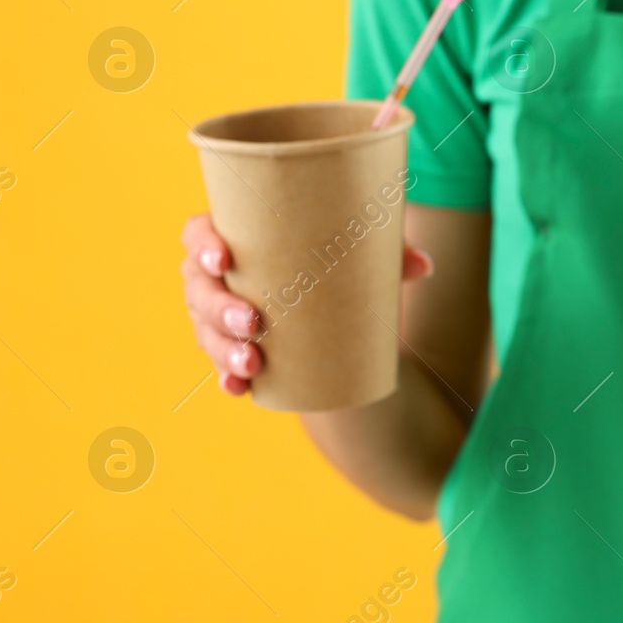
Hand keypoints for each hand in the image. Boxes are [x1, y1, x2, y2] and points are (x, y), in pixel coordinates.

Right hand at [180, 213, 433, 396]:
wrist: (333, 301)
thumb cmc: (336, 257)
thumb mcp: (359, 250)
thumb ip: (388, 251)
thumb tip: (425, 266)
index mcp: (235, 236)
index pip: (198, 233)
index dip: (201, 245)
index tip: (223, 259)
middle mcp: (216, 275)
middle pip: (199, 289)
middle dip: (220, 309)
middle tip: (254, 323)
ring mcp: (218, 314)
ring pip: (205, 330)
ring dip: (223, 349)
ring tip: (253, 363)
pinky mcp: (232, 346)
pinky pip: (219, 364)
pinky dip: (227, 378)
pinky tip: (238, 389)